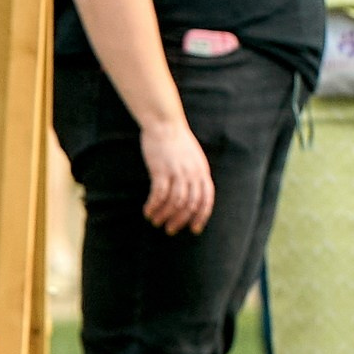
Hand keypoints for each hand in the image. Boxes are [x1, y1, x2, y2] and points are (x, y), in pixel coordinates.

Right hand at [139, 116, 214, 233]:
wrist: (165, 124)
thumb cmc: (176, 141)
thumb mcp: (194, 158)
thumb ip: (196, 174)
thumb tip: (194, 192)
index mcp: (202, 172)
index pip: (206, 200)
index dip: (201, 217)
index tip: (193, 229)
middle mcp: (192, 174)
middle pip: (190, 205)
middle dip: (180, 220)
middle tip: (170, 229)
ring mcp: (177, 172)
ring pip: (174, 202)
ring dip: (164, 215)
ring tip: (155, 221)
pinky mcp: (161, 170)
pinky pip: (159, 194)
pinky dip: (153, 206)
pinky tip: (147, 211)